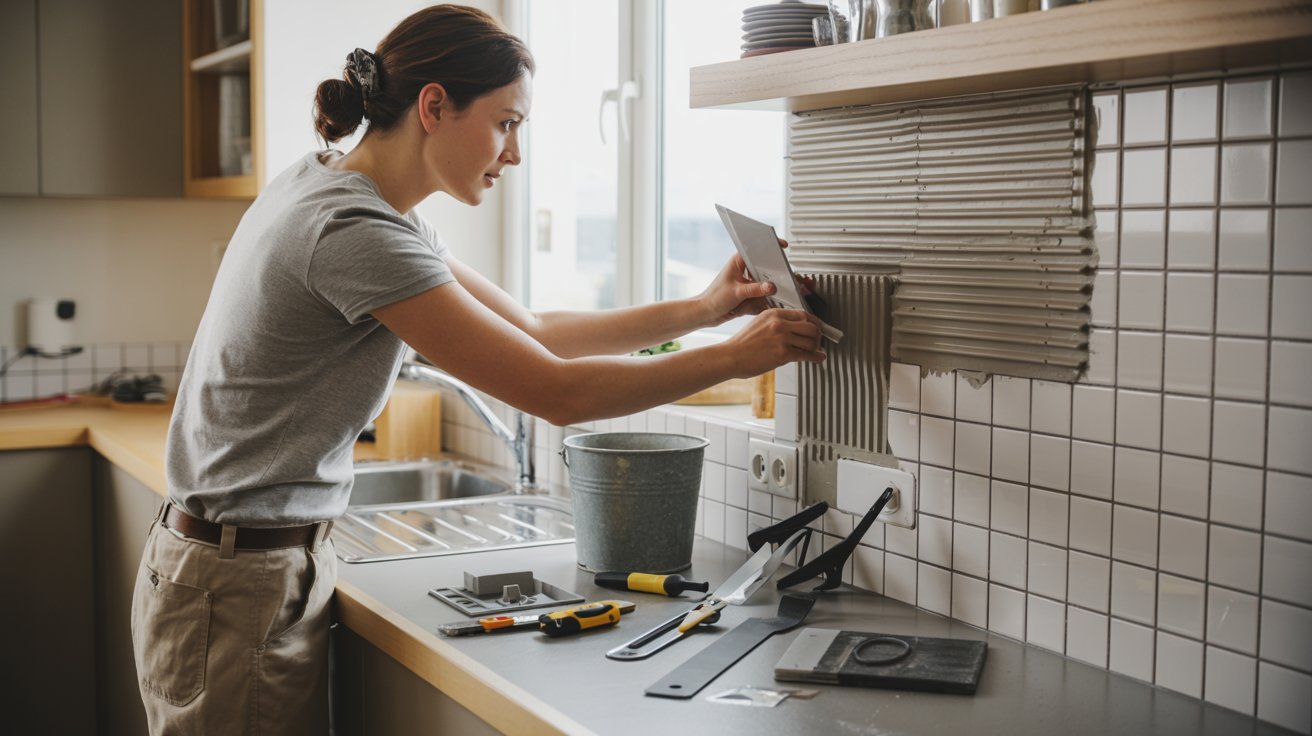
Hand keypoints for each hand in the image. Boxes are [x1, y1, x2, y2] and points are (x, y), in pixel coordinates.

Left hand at [697, 239, 814, 326]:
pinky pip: (766, 296)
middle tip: (792, 275)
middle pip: (768, 267)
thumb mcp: (736, 292)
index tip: (783, 246)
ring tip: (793, 289)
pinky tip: (783, 302)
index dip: (771, 245)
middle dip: (781, 272)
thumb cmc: (713, 298)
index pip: (757, 248)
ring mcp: (750, 283)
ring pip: (769, 282)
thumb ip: (754, 289)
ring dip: (780, 286)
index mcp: (739, 261)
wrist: (706, 314)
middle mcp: (746, 271)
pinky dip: (774, 299)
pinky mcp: (752, 295)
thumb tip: (772, 286)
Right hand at [722, 309, 825, 377]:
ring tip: (815, 351)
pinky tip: (818, 358)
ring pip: (811, 341)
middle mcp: (779, 324)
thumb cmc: (742, 344)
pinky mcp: (783, 354)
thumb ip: (776, 323)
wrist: (731, 356)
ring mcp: (782, 338)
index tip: (816, 327)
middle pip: (811, 326)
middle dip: (818, 335)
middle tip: (817, 340)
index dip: (813, 322)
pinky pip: (807, 355)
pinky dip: (816, 357)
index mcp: (773, 314)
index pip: (803, 314)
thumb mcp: (759, 323)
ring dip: (816, 348)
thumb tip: (793, 328)